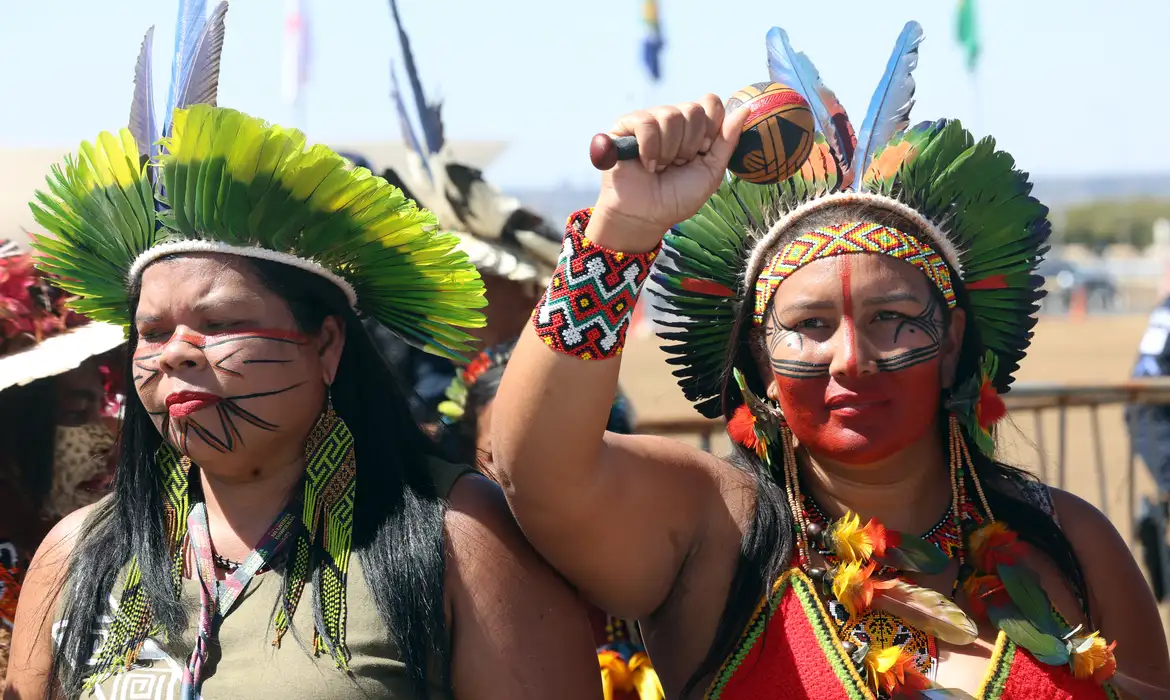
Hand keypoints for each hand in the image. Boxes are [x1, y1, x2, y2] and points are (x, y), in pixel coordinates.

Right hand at [590, 95, 748, 252]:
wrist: (645, 216)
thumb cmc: (677, 198)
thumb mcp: (711, 172)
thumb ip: (727, 141)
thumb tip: (746, 110)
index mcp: (694, 128)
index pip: (710, 103)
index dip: (711, 127)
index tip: (703, 151)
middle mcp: (672, 119)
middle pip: (693, 109)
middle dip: (690, 144)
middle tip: (679, 164)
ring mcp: (648, 121)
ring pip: (670, 115)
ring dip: (669, 151)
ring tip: (661, 167)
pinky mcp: (625, 126)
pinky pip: (646, 123)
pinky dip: (650, 149)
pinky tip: (646, 165)